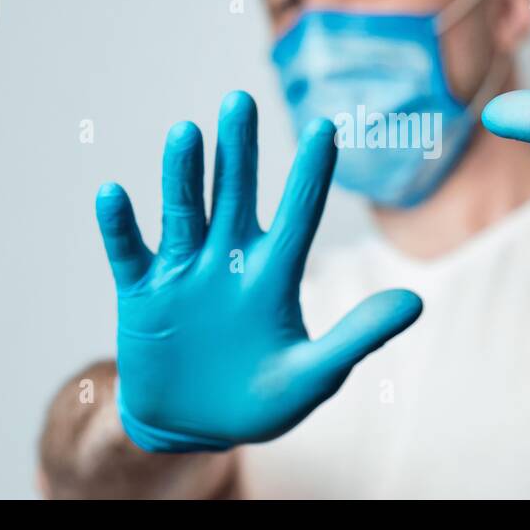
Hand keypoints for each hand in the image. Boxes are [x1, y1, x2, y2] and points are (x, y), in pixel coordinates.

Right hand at [96, 91, 422, 452]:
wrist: (192, 429)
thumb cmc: (259, 401)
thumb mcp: (314, 374)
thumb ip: (359, 337)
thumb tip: (416, 303)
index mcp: (273, 274)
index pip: (298, 213)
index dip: (310, 173)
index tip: (326, 127)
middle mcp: (228, 260)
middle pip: (234, 195)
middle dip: (237, 151)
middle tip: (241, 100)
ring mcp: (183, 273)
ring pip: (183, 212)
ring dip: (182, 175)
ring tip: (185, 132)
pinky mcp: (142, 293)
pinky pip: (128, 253)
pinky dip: (119, 226)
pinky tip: (113, 192)